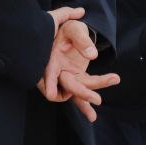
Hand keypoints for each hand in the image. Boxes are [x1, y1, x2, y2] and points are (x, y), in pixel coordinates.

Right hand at [36, 6, 119, 121]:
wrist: (74, 30)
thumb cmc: (70, 28)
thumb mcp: (75, 29)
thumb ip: (83, 40)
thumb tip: (93, 55)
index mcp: (52, 58)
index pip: (49, 72)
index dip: (49, 83)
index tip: (51, 95)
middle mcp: (58, 70)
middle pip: (67, 85)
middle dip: (81, 93)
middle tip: (97, 99)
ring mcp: (67, 76)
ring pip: (76, 91)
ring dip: (85, 102)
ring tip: (93, 117)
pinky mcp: (77, 78)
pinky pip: (84, 89)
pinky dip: (88, 99)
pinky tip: (92, 115)